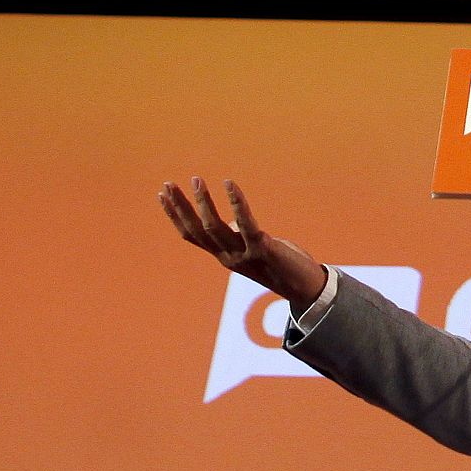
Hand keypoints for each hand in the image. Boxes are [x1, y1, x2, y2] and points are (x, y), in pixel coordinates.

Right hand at [159, 177, 326, 310]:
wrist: (308, 290)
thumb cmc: (284, 265)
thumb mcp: (256, 249)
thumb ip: (241, 238)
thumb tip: (232, 223)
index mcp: (224, 256)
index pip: (192, 235)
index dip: (175, 216)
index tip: (163, 195)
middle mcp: (229, 257)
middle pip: (197, 231)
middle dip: (181, 207)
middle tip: (168, 183)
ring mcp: (244, 254)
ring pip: (215, 227)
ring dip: (203, 202)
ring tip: (196, 180)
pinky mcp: (263, 249)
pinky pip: (246, 223)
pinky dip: (237, 203)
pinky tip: (230, 184)